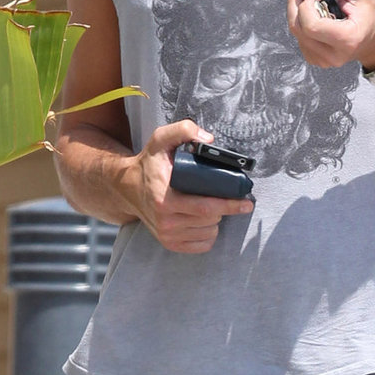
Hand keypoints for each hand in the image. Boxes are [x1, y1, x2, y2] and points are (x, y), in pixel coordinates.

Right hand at [122, 119, 253, 255]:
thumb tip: (209, 140)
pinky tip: (203, 220)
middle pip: (211, 219)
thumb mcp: (161, 140)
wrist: (127, 188)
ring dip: (216, 220)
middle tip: (223, 195)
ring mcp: (167, 235)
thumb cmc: (149, 164)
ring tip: (208, 205)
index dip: (230, 205)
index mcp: (164, 199)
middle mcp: (165, 221)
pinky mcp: (170, 244)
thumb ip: (183, 130)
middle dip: (223, 207)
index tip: (247, 202)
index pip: (206, 207)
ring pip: (209, 232)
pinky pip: (203, 244)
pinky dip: (208, 233)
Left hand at [286, 0, 374, 73]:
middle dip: (299, 3)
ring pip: (296, 33)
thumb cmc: (369, 11)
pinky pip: (299, 39)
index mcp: (347, 39)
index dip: (306, 4)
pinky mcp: (318, 60)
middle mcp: (335, 55)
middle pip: (299, 28)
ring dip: (299, 10)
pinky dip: (302, 22)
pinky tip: (314, 12)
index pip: (310, 25)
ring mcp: (325, 61)